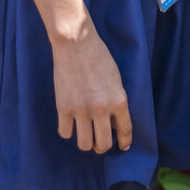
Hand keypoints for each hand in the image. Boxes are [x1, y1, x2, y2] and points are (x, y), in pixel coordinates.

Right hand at [52, 26, 132, 153]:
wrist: (77, 43)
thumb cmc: (99, 56)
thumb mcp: (115, 78)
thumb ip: (115, 100)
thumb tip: (113, 122)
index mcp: (119, 100)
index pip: (124, 130)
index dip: (124, 141)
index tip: (123, 146)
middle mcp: (101, 109)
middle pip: (103, 144)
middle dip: (103, 146)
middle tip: (100, 143)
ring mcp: (81, 110)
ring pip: (84, 144)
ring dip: (86, 142)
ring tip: (86, 134)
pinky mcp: (64, 107)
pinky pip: (65, 133)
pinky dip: (68, 130)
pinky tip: (71, 123)